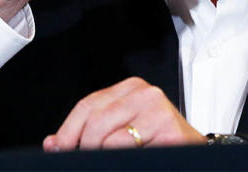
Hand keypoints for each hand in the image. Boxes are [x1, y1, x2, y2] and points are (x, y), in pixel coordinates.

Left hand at [42, 77, 204, 150]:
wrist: (194, 152)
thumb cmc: (158, 141)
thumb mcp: (122, 128)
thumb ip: (89, 131)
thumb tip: (52, 143)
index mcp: (130, 88)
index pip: (87, 105)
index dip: (68, 130)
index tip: (57, 148)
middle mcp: (144, 93)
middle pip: (94, 120)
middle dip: (82, 146)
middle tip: (82, 159)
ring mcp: (158, 109)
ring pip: (108, 136)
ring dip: (101, 154)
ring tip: (108, 159)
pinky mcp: (169, 130)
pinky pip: (128, 148)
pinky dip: (120, 158)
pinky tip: (129, 159)